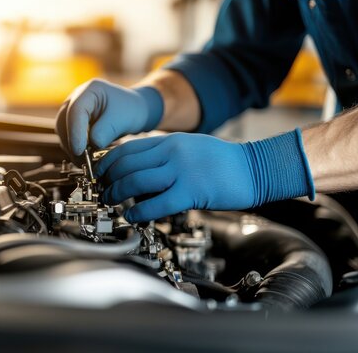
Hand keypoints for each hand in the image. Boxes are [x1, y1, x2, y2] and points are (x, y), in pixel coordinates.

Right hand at [55, 79, 162, 159]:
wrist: (133, 111)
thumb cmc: (130, 110)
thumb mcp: (122, 119)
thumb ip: (106, 131)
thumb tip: (91, 145)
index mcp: (90, 90)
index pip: (76, 110)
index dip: (75, 132)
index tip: (79, 151)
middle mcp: (76, 98)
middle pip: (64, 121)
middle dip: (72, 142)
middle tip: (83, 161)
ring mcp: (72, 111)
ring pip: (64, 132)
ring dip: (72, 148)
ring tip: (86, 163)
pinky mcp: (73, 123)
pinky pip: (68, 137)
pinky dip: (75, 149)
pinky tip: (85, 159)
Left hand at [94, 130, 314, 221]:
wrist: (256, 168)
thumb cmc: (223, 162)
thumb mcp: (190, 147)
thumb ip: (165, 155)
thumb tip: (140, 170)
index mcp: (170, 141)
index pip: (128, 149)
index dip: (108, 163)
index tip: (101, 174)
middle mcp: (172, 152)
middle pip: (127, 164)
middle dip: (108, 180)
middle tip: (102, 191)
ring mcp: (181, 171)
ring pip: (136, 181)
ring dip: (117, 194)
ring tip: (110, 203)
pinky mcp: (192, 192)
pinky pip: (156, 203)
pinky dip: (138, 212)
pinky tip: (132, 217)